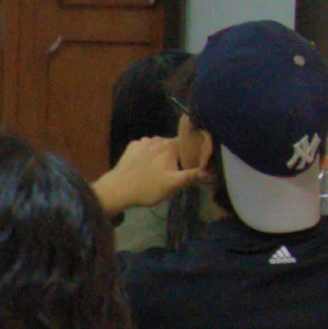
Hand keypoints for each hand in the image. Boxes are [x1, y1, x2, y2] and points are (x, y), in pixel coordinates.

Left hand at [93, 136, 209, 215]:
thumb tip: (210, 173)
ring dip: (161, 154)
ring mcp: (142, 142)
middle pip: (173, 145)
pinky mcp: (131, 147)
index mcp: (170, 145)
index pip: (188, 143)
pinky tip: (146, 166)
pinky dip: (148, 154)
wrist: (117, 189)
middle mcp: (157, 139)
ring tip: (160, 169)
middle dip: (176, 155)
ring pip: (158, 146)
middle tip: (175, 171)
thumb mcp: (174, 185)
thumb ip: (192, 176)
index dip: (192, 152)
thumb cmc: (148, 187)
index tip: (194, 162)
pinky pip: (145, 148)